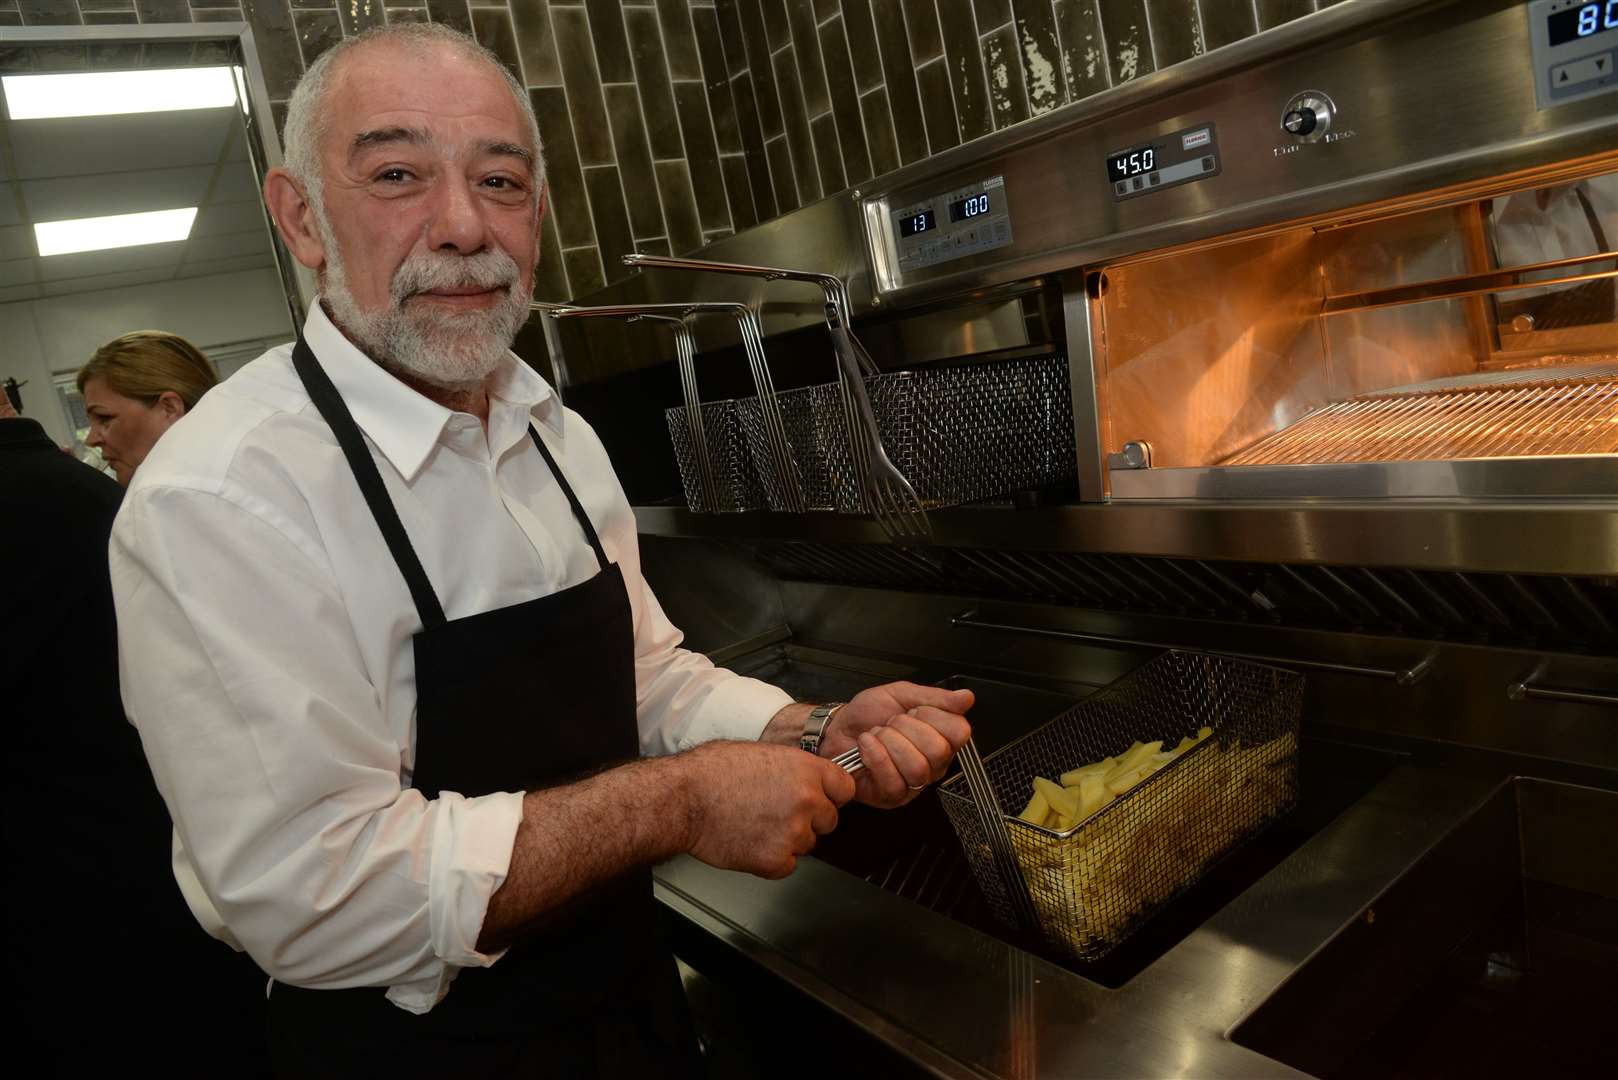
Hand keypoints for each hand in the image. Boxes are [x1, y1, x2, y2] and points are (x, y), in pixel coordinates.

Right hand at [680, 740, 855, 878]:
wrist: (684, 799)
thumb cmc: (712, 772)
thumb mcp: (764, 753)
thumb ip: (795, 769)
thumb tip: (809, 780)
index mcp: (807, 770)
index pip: (845, 788)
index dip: (830, 795)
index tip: (820, 798)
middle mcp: (807, 800)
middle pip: (829, 820)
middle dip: (809, 820)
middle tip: (776, 813)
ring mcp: (793, 832)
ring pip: (807, 844)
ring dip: (788, 840)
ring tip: (756, 824)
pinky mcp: (776, 860)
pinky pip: (786, 865)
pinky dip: (770, 860)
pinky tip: (750, 841)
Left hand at [819, 682, 973, 807]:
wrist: (836, 729)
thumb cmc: (867, 714)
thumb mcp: (902, 694)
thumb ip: (936, 697)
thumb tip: (966, 698)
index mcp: (941, 738)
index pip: (960, 732)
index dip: (933, 716)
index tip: (914, 710)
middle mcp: (932, 764)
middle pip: (938, 750)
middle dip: (906, 728)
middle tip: (892, 724)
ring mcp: (913, 783)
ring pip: (917, 767)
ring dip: (889, 742)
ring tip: (878, 736)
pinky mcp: (893, 796)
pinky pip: (893, 779)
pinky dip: (874, 755)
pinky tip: (868, 746)